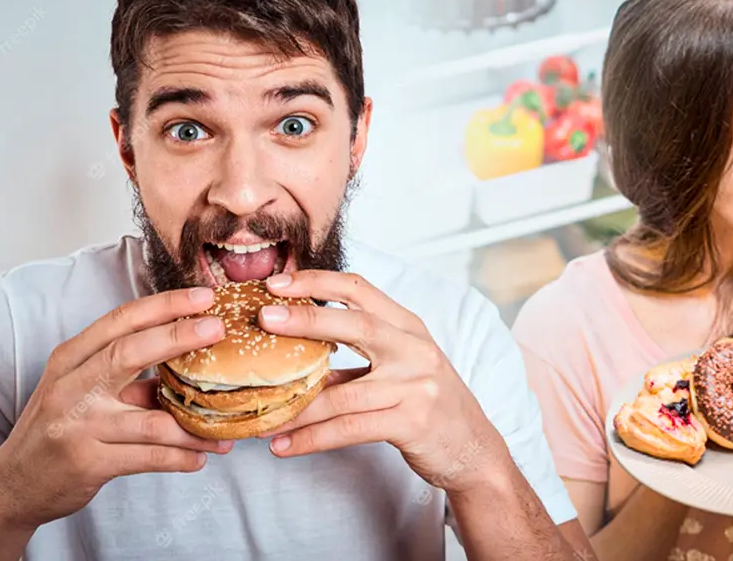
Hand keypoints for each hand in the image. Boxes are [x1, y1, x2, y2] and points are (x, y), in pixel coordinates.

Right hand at [0, 287, 232, 530]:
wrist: (17, 481)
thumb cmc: (60, 425)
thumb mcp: (83, 389)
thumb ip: (128, 374)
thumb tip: (188, 356)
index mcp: (72, 359)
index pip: (120, 321)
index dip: (164, 305)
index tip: (203, 297)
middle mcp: (72, 387)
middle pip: (129, 352)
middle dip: (178, 337)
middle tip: (218, 330)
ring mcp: (79, 426)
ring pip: (152, 420)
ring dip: (196, 426)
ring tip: (226, 430)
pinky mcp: (89, 462)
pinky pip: (149, 457)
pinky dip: (180, 458)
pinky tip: (200, 457)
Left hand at [256, 271, 509, 495]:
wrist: (473, 449)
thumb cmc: (430, 404)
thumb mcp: (402, 368)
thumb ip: (358, 358)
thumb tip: (295, 354)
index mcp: (409, 327)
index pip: (360, 290)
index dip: (317, 282)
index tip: (277, 284)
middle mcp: (415, 350)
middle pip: (355, 324)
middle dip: (306, 319)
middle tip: (263, 318)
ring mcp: (416, 386)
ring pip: (343, 393)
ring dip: (296, 407)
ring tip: (259, 416)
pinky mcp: (411, 422)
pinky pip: (349, 429)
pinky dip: (311, 439)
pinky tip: (284, 445)